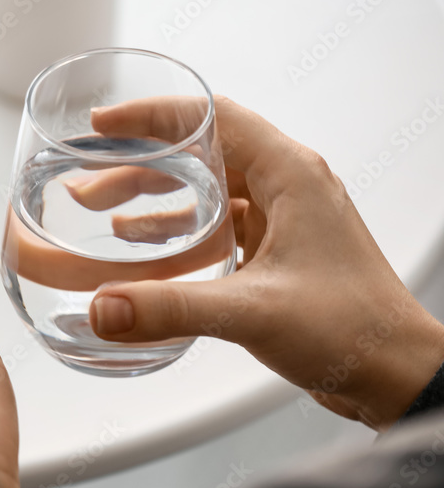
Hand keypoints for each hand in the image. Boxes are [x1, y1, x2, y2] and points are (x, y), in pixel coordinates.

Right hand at [81, 96, 443, 429]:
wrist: (396, 374)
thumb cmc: (354, 328)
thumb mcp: (253, 312)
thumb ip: (172, 308)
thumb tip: (104, 307)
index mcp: (290, 174)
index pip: (212, 116)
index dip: (153, 114)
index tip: (105, 123)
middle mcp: (287, 186)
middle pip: (200, 152)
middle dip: (140, 162)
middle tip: (90, 176)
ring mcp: (283, 217)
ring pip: (205, 187)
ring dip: (153, 196)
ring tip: (102, 208)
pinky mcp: (276, 249)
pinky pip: (215, 223)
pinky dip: (175, 228)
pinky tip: (141, 245)